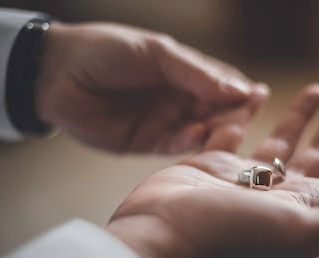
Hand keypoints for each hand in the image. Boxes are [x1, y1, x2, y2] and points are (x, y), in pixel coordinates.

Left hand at [35, 22, 268, 152]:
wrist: (58, 72)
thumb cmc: (108, 52)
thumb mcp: (158, 53)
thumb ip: (196, 73)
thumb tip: (240, 89)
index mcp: (184, 74)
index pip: (221, 85)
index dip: (240, 91)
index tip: (260, 95)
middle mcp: (178, 100)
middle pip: (215, 111)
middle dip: (233, 113)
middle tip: (250, 115)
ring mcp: (164, 122)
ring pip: (200, 130)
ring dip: (216, 130)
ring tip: (231, 127)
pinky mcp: (147, 142)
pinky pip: (173, 144)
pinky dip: (187, 140)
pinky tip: (197, 133)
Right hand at [107, 84, 318, 257]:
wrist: (160, 236)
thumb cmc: (227, 236)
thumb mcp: (300, 231)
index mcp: (302, 208)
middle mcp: (275, 194)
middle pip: (318, 156)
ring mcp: (242, 179)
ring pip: (280, 142)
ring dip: (300, 116)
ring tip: (318, 88)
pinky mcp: (211, 164)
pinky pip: (236, 131)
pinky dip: (248, 113)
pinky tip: (258, 93)